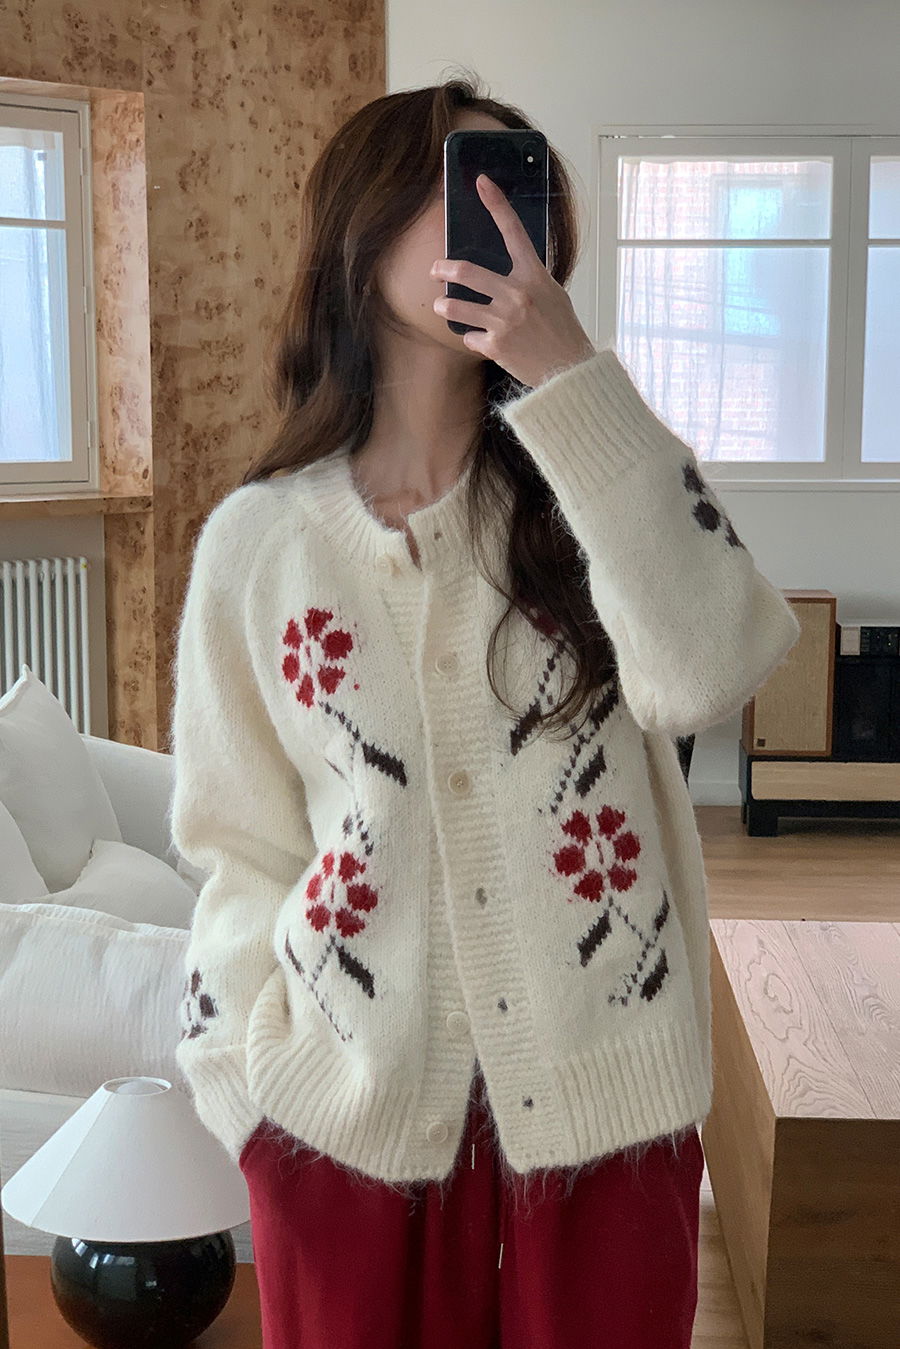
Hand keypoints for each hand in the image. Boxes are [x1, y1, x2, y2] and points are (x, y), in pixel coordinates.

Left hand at [430, 173, 595, 388]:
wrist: (568, 370)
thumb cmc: (562, 331)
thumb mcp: (553, 294)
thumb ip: (531, 277)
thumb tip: (512, 265)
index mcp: (534, 276)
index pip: (513, 231)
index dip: (496, 204)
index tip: (482, 183)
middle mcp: (516, 294)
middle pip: (466, 272)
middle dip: (443, 269)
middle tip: (435, 270)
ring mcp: (503, 321)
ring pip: (456, 306)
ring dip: (443, 305)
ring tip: (442, 305)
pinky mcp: (494, 345)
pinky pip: (469, 336)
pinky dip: (473, 338)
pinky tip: (483, 341)